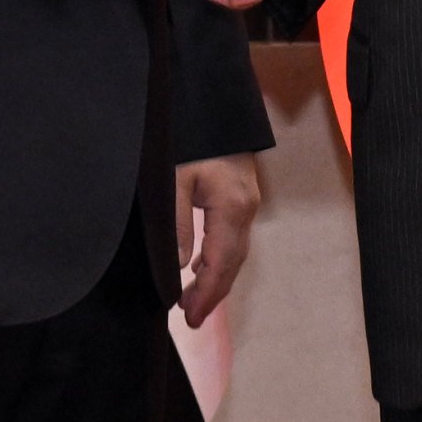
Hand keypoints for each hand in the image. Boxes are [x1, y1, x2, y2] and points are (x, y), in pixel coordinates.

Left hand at [174, 152, 264, 321]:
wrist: (211, 102)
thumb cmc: (190, 138)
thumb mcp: (174, 179)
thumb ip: (177, 224)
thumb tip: (181, 266)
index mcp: (232, 207)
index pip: (221, 264)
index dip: (206, 295)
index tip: (189, 319)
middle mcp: (246, 208)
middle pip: (233, 262)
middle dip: (213, 293)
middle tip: (191, 319)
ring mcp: (247, 201)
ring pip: (235, 251)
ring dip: (216, 277)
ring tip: (194, 300)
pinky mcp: (241, 194)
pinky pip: (232, 236)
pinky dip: (218, 257)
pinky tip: (202, 265)